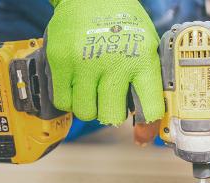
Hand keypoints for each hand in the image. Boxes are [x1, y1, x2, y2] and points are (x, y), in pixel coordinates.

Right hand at [46, 0, 163, 124]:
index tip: (143, 131)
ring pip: (86, 112)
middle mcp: (114, 63)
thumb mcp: (146, 47)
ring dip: (90, 106)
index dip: (147, 125)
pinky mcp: (60, 61)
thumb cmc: (123, 24)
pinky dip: (70, 99)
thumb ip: (148, 81)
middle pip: (112, 116)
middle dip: (112, 113)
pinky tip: (77, 85)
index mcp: (142, 60)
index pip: (149, 108)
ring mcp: (85, 63)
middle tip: (111, 100)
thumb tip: (146, 125)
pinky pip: (63, 101)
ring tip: (93, 89)